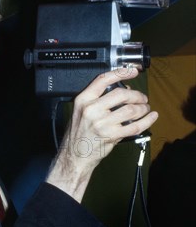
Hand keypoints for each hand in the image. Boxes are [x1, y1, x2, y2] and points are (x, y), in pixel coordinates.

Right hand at [46, 68, 157, 201]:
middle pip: (121, 94)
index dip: (120, 73)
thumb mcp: (81, 110)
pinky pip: (135, 126)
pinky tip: (151, 117)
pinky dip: (147, 120)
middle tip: (141, 98)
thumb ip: (98, 99)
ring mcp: (102, 123)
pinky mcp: (112, 136)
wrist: (75, 155)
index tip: (132, 71)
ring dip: (143, 108)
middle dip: (136, 95)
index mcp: (83, 100)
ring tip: (145, 108)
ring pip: (131, 109)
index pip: (103, 80)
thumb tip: (124, 90)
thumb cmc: (79, 132)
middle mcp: (92, 110)